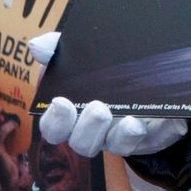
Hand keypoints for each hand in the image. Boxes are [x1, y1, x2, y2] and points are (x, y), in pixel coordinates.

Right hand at [29, 32, 188, 156]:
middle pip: (79, 142)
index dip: (53, 121)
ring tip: (108, 110)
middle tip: (94, 106)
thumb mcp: (82, 50)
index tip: (60, 102)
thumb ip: (58, 47)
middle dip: (82, 128)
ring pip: (107, 145)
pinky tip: (135, 121)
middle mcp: (94, 128)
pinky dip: (132, 132)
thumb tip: (35, 46)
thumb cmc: (107, 63)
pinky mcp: (144, 136)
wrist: (154, 71)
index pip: (53, 127)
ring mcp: (119, 133)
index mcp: (73, 110)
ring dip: (104, 129)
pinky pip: (137, 142)